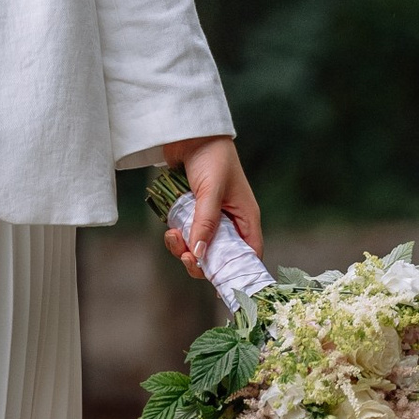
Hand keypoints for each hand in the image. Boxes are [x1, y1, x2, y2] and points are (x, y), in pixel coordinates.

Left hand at [166, 135, 261, 280]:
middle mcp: (230, 222)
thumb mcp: (211, 191)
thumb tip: (200, 255)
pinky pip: (186, 235)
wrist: (188, 132)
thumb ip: (206, 222)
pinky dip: (177, 237)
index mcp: (245, 218)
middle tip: (186, 257)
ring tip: (173, 236)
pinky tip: (169, 228)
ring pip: (199, 248)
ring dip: (185, 249)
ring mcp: (209, 218)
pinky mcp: (191, 213)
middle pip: (220, 257)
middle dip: (202, 262)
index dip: (237, 272)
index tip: (220, 287)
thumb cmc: (211, 157)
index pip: (249, 254)